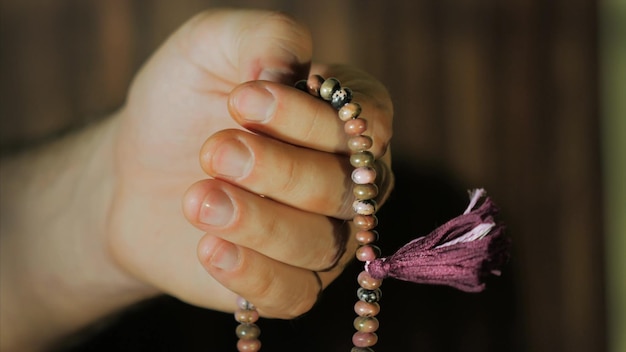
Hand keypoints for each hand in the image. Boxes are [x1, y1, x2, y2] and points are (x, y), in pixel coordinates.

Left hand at [107, 9, 393, 318]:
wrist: (132, 172)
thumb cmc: (180, 105)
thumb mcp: (209, 47)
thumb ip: (261, 37)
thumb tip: (291, 70)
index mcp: (341, 120)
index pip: (366, 124)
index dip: (312, 119)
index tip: (242, 99)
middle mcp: (345, 181)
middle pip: (344, 187)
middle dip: (279, 168)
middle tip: (214, 149)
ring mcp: (321, 236)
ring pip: (321, 244)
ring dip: (258, 220)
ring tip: (198, 197)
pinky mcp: (288, 283)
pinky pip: (293, 295)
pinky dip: (254, 274)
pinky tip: (210, 247)